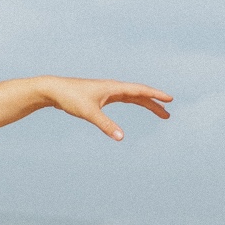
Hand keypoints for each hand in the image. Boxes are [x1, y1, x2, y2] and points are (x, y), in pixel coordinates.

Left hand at [39, 77, 172, 140]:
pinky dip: (134, 102)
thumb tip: (121, 137)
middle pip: (140, 94)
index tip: (170, 99)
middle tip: (168, 113)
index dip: (155, 95)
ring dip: (147, 103)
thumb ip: (106, 125)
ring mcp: (108, 91)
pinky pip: (124, 98)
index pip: (140, 90)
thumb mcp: (89, 113)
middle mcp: (113, 87)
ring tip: (160, 113)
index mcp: (113, 88)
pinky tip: (137, 104)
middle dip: (155, 103)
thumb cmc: (71, 98)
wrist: (54, 90)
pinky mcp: (101, 96)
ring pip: (133, 97)